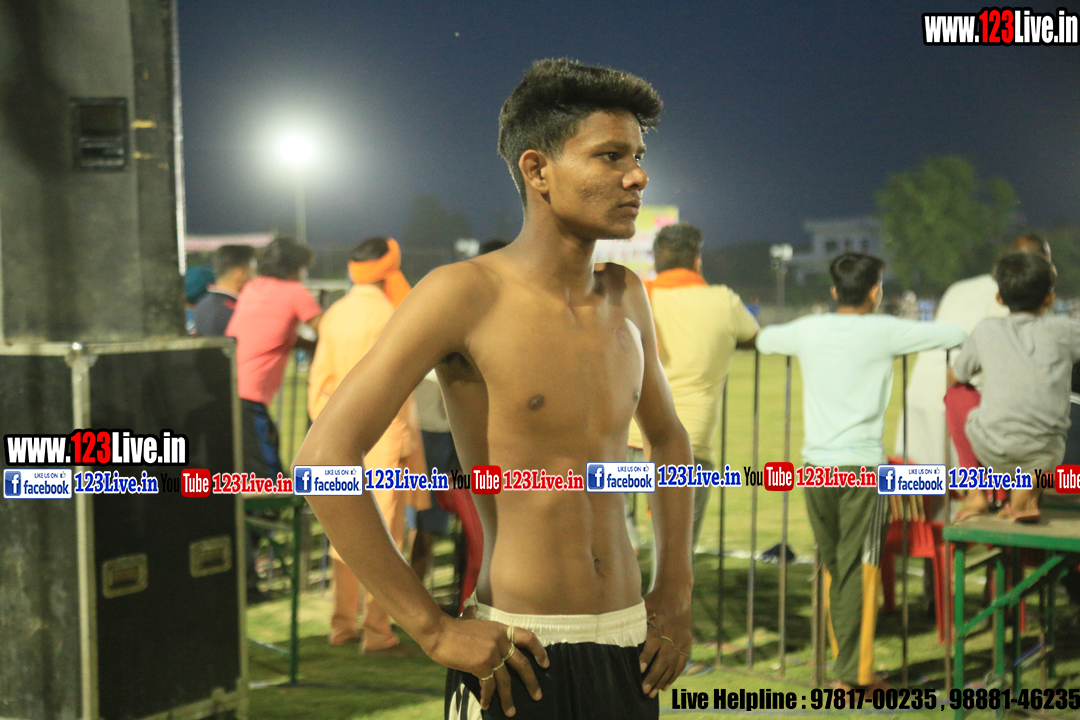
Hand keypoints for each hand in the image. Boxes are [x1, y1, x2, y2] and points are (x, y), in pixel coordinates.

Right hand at [426, 611, 549, 716]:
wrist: (438, 631)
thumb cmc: (450, 627)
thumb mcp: (469, 619)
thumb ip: (473, 617)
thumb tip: (471, 609)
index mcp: (501, 629)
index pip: (528, 637)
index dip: (539, 651)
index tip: (545, 664)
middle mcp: (500, 640)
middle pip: (523, 663)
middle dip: (531, 682)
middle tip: (537, 695)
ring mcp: (492, 653)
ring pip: (506, 680)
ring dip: (509, 698)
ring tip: (511, 712)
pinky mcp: (481, 665)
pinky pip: (489, 685)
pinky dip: (488, 697)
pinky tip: (487, 705)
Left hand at [639, 583, 691, 697]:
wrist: (675, 592)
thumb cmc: (653, 600)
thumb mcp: (642, 606)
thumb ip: (632, 621)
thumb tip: (612, 633)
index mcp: (658, 622)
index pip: (652, 642)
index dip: (646, 656)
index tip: (639, 668)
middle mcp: (671, 632)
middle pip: (663, 657)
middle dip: (654, 675)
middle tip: (644, 690)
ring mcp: (681, 639)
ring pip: (672, 663)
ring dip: (663, 680)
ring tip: (652, 693)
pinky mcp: (686, 642)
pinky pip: (681, 662)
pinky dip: (674, 675)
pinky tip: (665, 686)